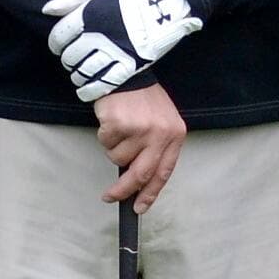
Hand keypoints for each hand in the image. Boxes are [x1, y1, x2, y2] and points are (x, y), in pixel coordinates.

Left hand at [43, 0, 201, 102]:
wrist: (168, 2)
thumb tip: (47, 10)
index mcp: (88, 14)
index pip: (60, 36)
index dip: (57, 44)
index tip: (60, 46)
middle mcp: (98, 35)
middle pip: (71, 56)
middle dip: (69, 60)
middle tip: (74, 60)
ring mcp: (113, 52)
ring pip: (84, 72)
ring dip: (78, 76)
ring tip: (81, 74)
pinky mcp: (129, 66)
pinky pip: (103, 84)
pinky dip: (91, 90)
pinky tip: (87, 89)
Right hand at [95, 82, 186, 210]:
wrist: (127, 71)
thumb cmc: (143, 99)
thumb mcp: (161, 122)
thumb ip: (156, 149)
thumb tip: (139, 181)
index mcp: (174, 136)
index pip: (164, 173)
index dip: (150, 193)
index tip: (139, 207)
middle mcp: (159, 134)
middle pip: (141, 174)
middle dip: (123, 190)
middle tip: (110, 197)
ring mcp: (140, 129)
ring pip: (117, 157)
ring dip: (113, 147)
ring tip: (118, 128)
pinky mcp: (119, 124)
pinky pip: (105, 142)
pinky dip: (104, 134)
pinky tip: (111, 118)